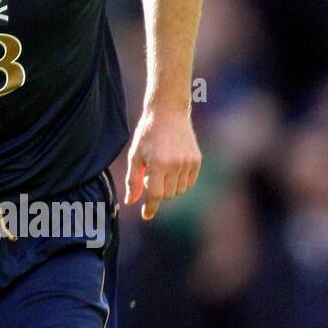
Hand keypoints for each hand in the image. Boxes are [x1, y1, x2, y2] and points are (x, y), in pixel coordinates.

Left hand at [125, 102, 201, 220]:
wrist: (168, 112)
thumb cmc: (147, 133)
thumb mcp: (135, 154)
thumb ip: (133, 180)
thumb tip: (131, 201)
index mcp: (158, 163)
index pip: (156, 195)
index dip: (150, 207)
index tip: (146, 215)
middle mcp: (175, 164)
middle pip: (167, 195)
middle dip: (158, 191)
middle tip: (151, 174)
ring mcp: (188, 162)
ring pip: (179, 190)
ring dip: (170, 186)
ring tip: (163, 169)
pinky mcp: (197, 160)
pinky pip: (189, 182)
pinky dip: (181, 181)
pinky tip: (174, 167)